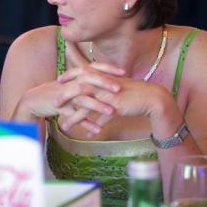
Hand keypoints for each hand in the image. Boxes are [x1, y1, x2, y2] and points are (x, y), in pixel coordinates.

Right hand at [17, 62, 123, 134]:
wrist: (34, 100)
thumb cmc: (56, 92)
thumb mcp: (72, 84)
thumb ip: (87, 82)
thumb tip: (106, 80)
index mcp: (74, 76)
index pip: (93, 67)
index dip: (108, 68)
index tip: (124, 72)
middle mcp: (69, 82)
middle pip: (88, 79)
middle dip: (104, 83)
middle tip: (119, 89)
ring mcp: (64, 95)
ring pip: (82, 98)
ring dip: (97, 105)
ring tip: (112, 112)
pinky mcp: (58, 107)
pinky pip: (73, 116)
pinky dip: (85, 123)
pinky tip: (97, 130)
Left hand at [60, 68, 175, 132]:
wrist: (152, 97)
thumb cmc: (132, 92)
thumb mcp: (114, 87)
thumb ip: (101, 89)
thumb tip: (91, 93)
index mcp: (103, 76)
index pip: (81, 71)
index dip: (69, 75)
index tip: (58, 80)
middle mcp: (104, 84)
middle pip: (78, 87)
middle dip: (64, 96)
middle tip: (55, 104)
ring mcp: (108, 95)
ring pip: (86, 105)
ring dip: (74, 117)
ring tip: (64, 126)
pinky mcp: (115, 106)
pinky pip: (101, 118)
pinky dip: (93, 127)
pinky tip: (87, 135)